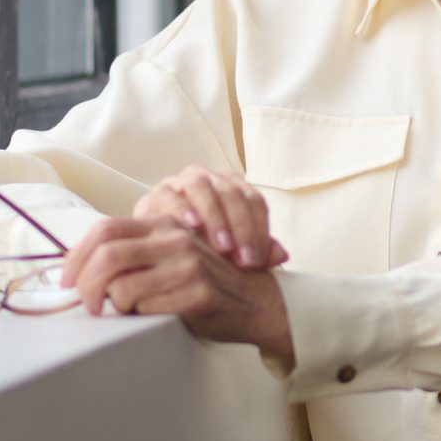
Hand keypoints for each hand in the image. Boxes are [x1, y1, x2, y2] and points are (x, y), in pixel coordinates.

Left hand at [60, 217, 295, 365]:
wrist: (260, 303)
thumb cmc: (208, 282)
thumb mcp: (173, 254)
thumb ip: (138, 252)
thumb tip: (81, 269)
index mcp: (164, 224)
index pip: (104, 229)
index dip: (76, 256)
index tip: (67, 281)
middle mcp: (175, 239)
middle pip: (107, 255)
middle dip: (85, 285)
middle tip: (86, 305)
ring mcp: (187, 265)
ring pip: (122, 286)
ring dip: (115, 305)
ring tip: (126, 311)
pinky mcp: (196, 294)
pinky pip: (147, 308)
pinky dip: (139, 316)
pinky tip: (153, 316)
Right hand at [132, 165, 288, 269]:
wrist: (161, 251)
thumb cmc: (203, 249)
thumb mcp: (233, 253)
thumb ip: (258, 252)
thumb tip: (281, 255)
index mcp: (233, 188)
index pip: (254, 201)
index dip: (259, 230)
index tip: (257, 261)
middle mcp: (210, 179)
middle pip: (231, 192)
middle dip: (240, 227)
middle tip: (243, 260)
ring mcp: (182, 183)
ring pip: (202, 186)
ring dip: (215, 216)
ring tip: (222, 246)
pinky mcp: (158, 193)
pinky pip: (170, 195)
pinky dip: (182, 209)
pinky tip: (191, 227)